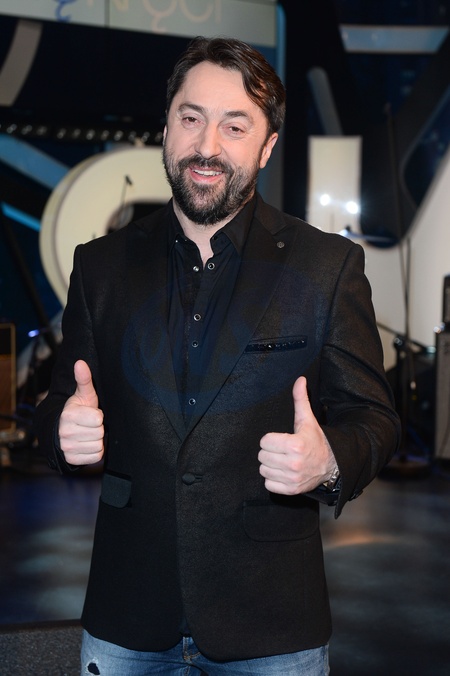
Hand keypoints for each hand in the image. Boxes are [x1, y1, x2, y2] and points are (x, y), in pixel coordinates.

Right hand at [58, 360, 103, 464]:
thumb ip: (84, 379)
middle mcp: (64, 432)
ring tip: (88, 434)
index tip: (90, 414)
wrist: (62, 431)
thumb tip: (80, 362)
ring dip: (96, 440)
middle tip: (89, 425)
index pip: (98, 418)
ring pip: (98, 445)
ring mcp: (67, 448)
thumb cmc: (78, 410)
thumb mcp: (83, 394)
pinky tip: (87, 444)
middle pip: (99, 432)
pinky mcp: (72, 460)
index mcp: (68, 415)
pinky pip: (96, 457)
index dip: (97, 416)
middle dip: (97, 428)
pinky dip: (95, 452)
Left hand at [258, 376, 335, 494]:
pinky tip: (283, 472)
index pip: (264, 441)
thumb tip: (300, 380)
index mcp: (295, 445)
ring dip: (270, 466)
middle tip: (281, 450)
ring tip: (282, 461)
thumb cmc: (315, 440)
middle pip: (262, 456)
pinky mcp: (291, 490)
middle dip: (270, 452)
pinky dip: (273, 479)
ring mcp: (292, 479)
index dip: (271, 439)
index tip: (281, 440)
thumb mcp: (307, 420)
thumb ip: (300, 400)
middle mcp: (293, 463)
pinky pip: (268, 484)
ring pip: (263, 470)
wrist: (331, 465)